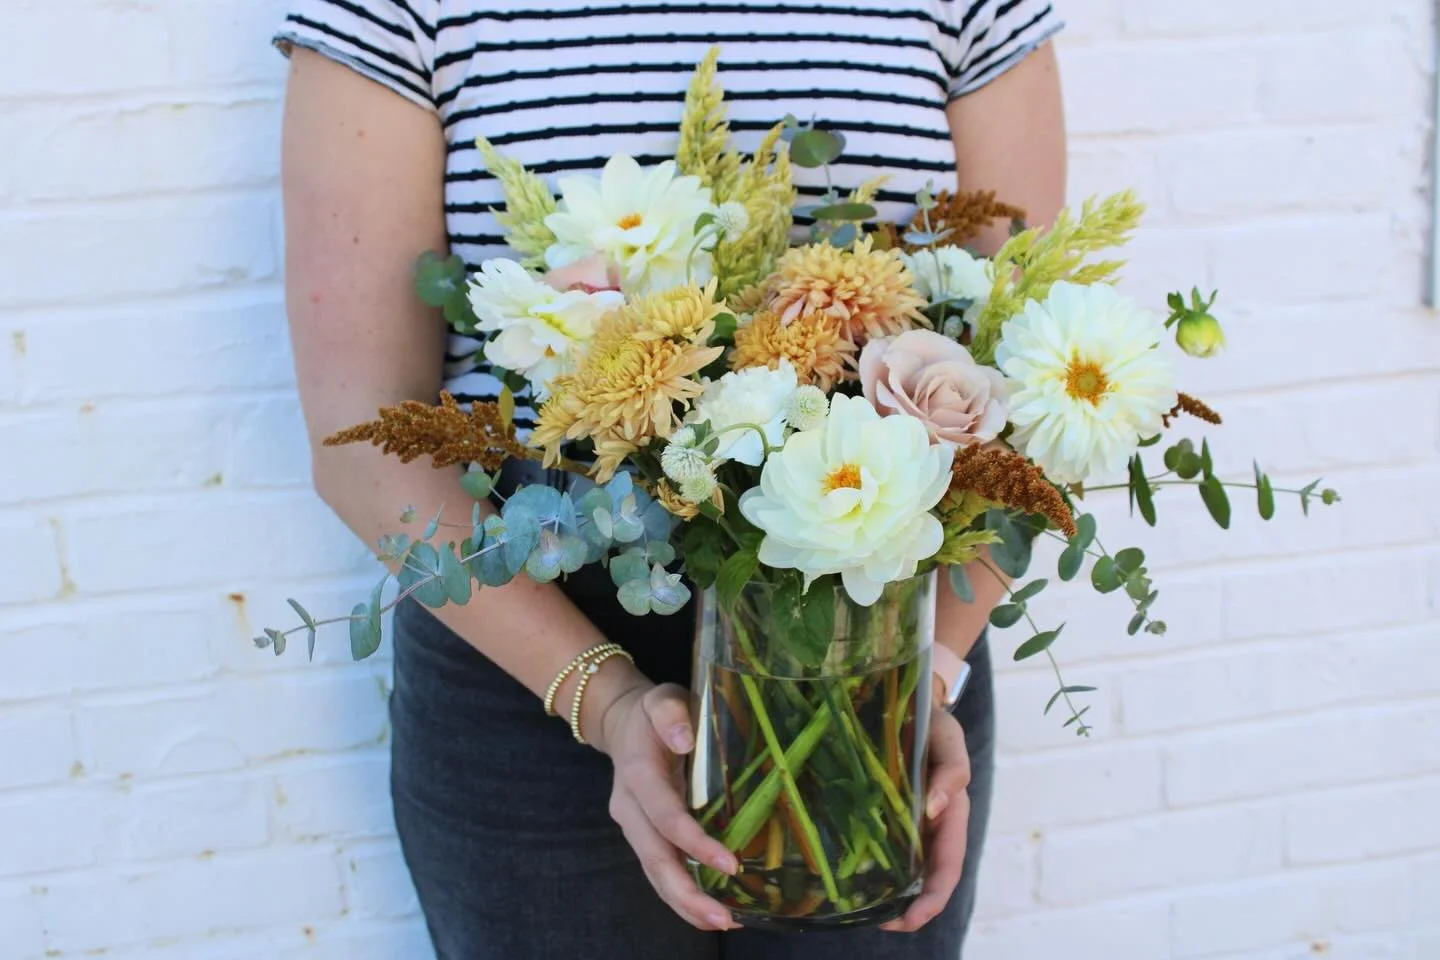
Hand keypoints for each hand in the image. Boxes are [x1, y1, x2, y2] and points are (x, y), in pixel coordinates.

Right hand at [597, 682, 741, 930]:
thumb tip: (684, 739)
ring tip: (722, 922)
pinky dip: (681, 895)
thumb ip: (671, 713)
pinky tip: (708, 912)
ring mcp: (633, 825)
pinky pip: (659, 870)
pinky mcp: (644, 835)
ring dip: (684, 903)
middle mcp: (629, 807)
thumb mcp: (661, 698)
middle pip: (654, 858)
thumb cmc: (652, 711)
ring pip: (654, 873)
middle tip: (724, 918)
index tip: (729, 864)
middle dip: (687, 892)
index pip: (665, 816)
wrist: (622, 722)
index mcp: (637, 773)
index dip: (694, 843)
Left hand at [881, 706, 971, 932]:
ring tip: (861, 911)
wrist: (911, 702)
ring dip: (889, 895)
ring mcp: (908, 822)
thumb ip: (950, 772)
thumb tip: (934, 809)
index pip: (947, 869)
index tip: (908, 919)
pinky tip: (850, 876)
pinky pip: (881, 846)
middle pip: (926, 880)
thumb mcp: (949, 739)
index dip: (932, 900)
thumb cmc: (934, 722)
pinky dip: (871, 867)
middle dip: (908, 909)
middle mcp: (931, 826)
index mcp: (951, 815)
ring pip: (904, 869)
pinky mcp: (885, 813)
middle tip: (879, 923)